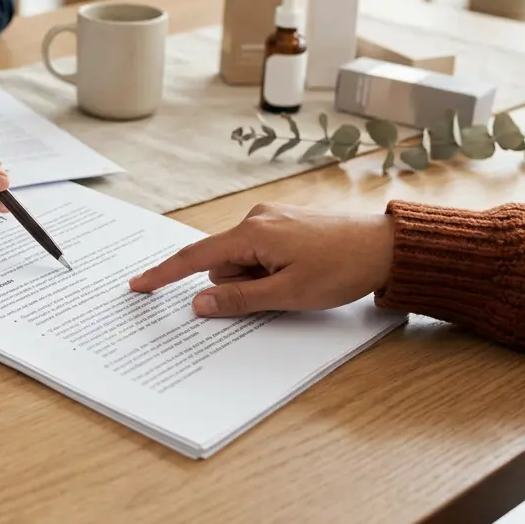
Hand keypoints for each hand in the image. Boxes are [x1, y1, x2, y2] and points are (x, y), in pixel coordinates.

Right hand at [128, 204, 395, 317]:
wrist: (387, 247)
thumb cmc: (341, 269)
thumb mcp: (287, 294)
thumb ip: (238, 300)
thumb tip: (198, 304)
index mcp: (251, 233)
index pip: (195, 258)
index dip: (164, 274)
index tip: (138, 285)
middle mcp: (256, 219)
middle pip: (222, 265)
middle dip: (239, 286)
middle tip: (280, 293)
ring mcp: (271, 220)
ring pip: (242, 262)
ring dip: (259, 280)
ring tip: (299, 281)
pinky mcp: (285, 225)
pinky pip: (260, 253)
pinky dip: (270, 270)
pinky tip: (302, 272)